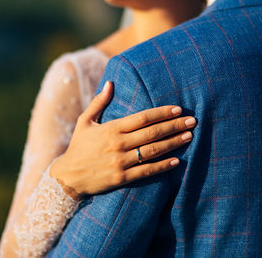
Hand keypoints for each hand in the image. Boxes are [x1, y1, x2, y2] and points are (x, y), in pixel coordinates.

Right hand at [50, 81, 195, 199]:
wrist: (69, 176)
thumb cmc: (78, 146)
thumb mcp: (85, 121)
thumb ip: (98, 102)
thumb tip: (110, 83)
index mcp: (111, 129)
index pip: (143, 118)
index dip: (162, 113)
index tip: (178, 109)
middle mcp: (118, 144)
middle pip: (152, 133)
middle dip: (174, 126)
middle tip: (192, 121)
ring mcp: (121, 161)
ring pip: (153, 151)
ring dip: (173, 143)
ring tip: (188, 136)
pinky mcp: (122, 178)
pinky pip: (146, 171)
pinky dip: (162, 166)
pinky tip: (176, 161)